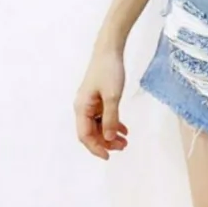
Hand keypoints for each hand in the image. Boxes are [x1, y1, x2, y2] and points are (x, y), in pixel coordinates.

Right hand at [74, 37, 128, 159]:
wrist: (110, 49)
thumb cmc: (109, 70)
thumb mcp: (112, 96)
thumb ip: (111, 118)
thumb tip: (108, 139)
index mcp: (81, 108)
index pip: (86, 135)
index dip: (96, 148)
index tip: (109, 156)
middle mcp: (83, 107)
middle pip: (92, 132)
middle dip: (106, 142)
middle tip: (123, 147)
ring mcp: (90, 102)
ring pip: (99, 125)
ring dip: (110, 134)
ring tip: (125, 140)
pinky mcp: (98, 97)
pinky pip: (103, 115)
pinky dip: (113, 122)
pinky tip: (124, 129)